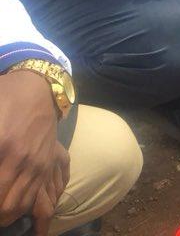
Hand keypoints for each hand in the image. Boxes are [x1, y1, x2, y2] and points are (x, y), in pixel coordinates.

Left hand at [0, 71, 65, 228]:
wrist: (38, 87)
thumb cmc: (6, 99)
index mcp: (9, 152)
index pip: (0, 196)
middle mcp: (28, 162)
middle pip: (13, 206)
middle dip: (1, 216)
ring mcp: (42, 162)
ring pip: (28, 203)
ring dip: (13, 214)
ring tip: (2, 215)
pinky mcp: (51, 160)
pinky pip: (43, 193)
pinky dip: (31, 206)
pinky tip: (21, 207)